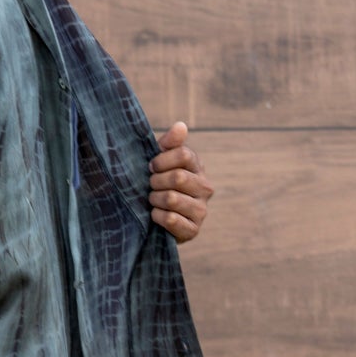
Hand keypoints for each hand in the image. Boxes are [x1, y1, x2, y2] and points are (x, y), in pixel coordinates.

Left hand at [149, 122, 212, 243]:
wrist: (155, 221)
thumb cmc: (158, 185)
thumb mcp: (161, 162)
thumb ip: (170, 144)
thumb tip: (180, 126)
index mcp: (197, 167)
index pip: (184, 154)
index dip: (162, 160)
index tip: (151, 166)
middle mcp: (205, 188)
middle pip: (178, 177)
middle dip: (156, 181)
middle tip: (150, 185)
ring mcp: (201, 210)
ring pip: (172, 199)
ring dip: (155, 199)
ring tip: (152, 200)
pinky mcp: (193, 230)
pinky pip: (171, 219)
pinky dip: (157, 216)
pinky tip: (155, 215)